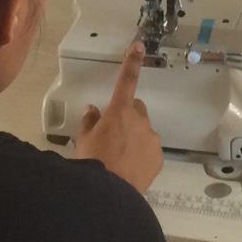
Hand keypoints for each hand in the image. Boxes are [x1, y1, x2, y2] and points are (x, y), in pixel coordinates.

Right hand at [75, 42, 162, 191]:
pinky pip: (149, 149)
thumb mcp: (83, 140)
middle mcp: (140, 121)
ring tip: (119, 157)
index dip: (131, 62)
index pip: (126, 81)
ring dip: (134, 137)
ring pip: (143, 131)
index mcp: (119, 111)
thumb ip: (90, 121)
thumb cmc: (92, 162)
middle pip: (136, 109)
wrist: (109, 194)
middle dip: (127, 116)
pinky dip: (141, 154)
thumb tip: (93, 110)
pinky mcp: (158, 157)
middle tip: (112, 134)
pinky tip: (129, 168)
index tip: (138, 46)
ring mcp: (151, 139)